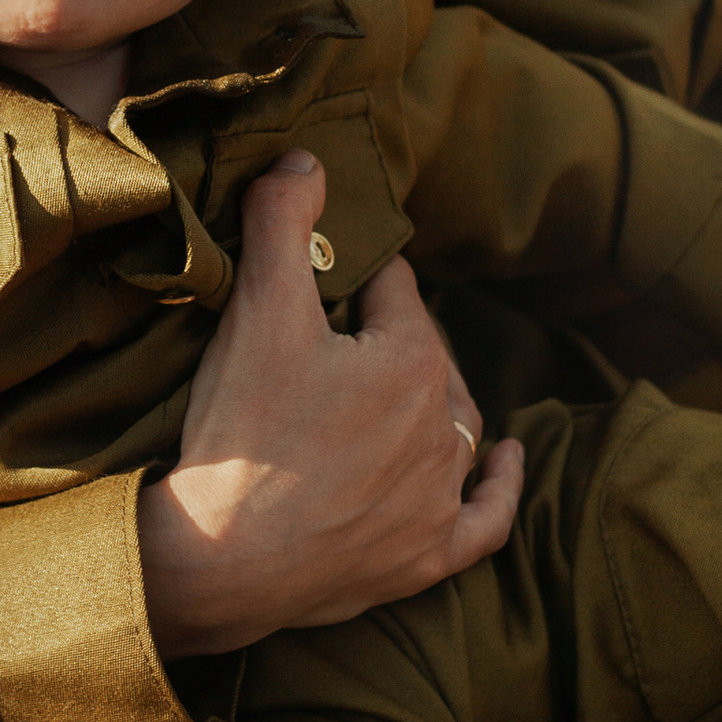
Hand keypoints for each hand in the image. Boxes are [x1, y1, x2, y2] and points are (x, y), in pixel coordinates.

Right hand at [138, 151, 524, 659]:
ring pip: (454, 430)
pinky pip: (486, 518)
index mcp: (413, 361)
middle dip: (391, 338)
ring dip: (434, 401)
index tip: (321, 275)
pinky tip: (504, 459)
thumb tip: (306, 160)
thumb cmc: (239, 433)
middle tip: (337, 335)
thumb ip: (282, 226)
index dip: (355, 278)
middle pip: (427, 360)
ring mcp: (437, 498)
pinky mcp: (426, 557)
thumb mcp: (255, 313)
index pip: (394, 293)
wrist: (217, 562)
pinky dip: (498, 486)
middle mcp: (442, 427)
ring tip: (404, 383)